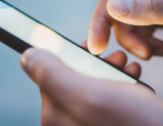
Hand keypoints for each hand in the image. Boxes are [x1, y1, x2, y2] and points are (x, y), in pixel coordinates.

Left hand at [20, 48, 162, 125]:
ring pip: (95, 85)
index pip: (50, 73)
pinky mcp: (110, 122)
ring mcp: (91, 122)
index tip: (89, 45)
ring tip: (129, 67)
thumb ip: (52, 75)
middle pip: (74, 78)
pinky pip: (111, 98)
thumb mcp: (88, 95)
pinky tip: (135, 81)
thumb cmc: (134, 124)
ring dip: (113, 70)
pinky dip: (124, 84)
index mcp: (56, 116)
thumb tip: (27, 57)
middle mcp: (70, 122)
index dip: (69, 54)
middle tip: (116, 57)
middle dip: (96, 62)